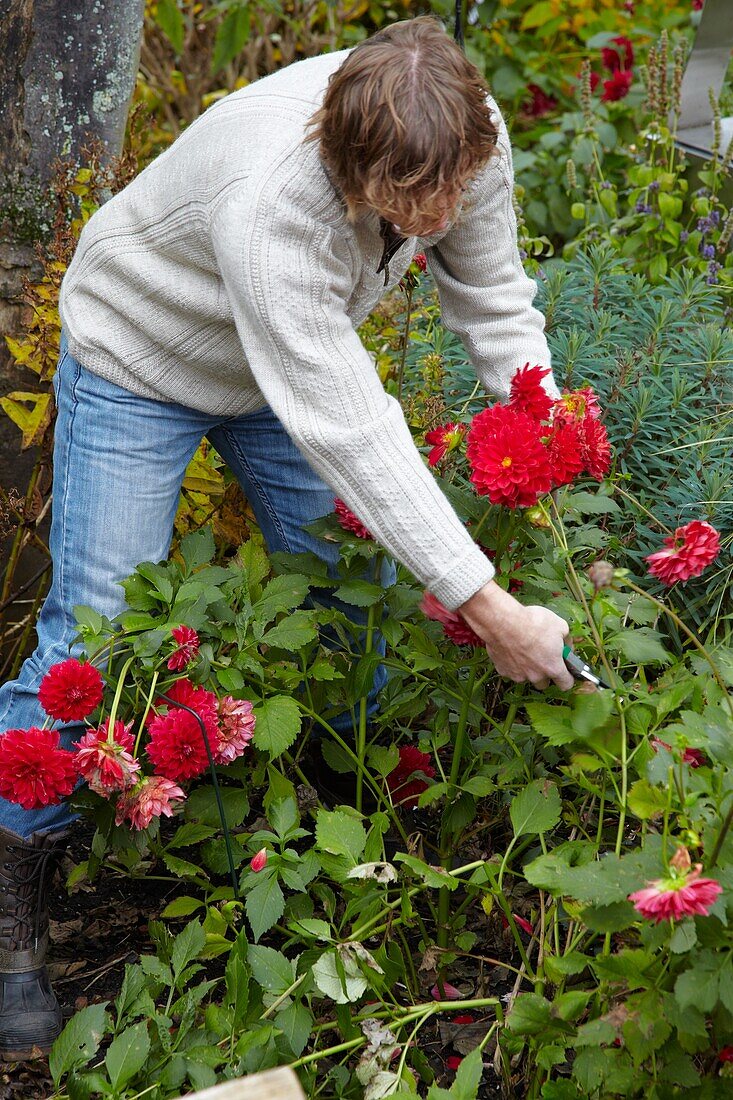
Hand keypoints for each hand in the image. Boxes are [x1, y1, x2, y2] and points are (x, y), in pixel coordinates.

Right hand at [459, 580, 573, 690]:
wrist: (503, 621)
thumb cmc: (532, 623)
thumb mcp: (560, 625)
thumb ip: (566, 640)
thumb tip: (567, 645)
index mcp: (553, 667)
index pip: (566, 684)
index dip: (567, 678)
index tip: (566, 671)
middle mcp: (536, 676)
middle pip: (544, 683)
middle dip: (545, 673)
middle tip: (544, 657)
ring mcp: (518, 675)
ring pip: (527, 677)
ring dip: (528, 668)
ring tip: (525, 650)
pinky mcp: (503, 670)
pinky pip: (511, 670)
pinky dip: (513, 663)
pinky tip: (513, 649)